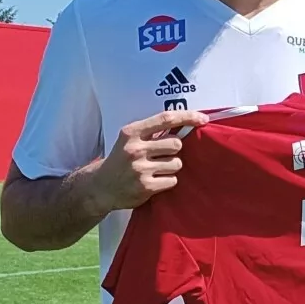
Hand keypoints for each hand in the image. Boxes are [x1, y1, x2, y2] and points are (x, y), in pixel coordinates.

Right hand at [92, 108, 209, 210]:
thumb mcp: (130, 139)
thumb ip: (152, 132)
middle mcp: (135, 149)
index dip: (187, 117)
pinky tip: (154, 181)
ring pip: (177, 163)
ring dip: (172, 167)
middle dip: (175, 150)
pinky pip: (173, 180)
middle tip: (162, 156)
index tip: (203, 119)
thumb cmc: (122, 159)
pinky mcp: (146, 186)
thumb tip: (187, 124)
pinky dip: (167, 181)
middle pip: (176, 144)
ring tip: (157, 169)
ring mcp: (140, 168)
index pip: (165, 118)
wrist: (101, 187)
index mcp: (131, 132)